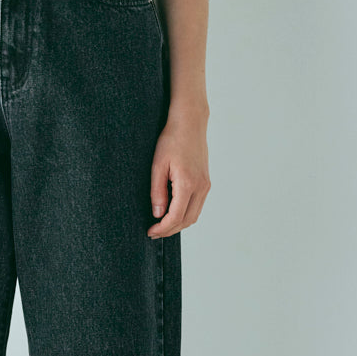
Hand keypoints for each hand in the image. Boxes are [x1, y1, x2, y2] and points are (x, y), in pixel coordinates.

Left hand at [147, 113, 209, 236]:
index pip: (176, 217)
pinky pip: (197, 205)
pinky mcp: (206, 182)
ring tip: (162, 225)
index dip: (162, 228)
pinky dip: (186, 214)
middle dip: (170, 230)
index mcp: (188, 184)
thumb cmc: (172, 140)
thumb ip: (157, 192)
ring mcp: (206, 185)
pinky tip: (173, 212)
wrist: (190, 123)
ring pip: (194, 215)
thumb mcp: (158, 165)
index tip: (151, 232)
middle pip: (187, 220)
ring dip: (179, 224)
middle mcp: (201, 187)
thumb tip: (158, 214)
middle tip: (154, 232)